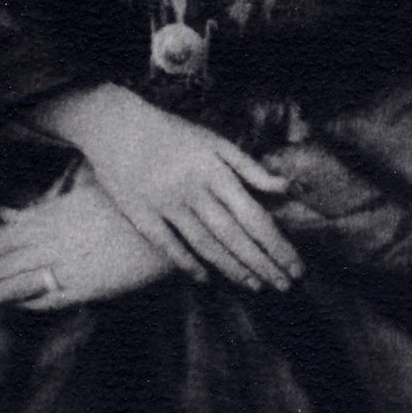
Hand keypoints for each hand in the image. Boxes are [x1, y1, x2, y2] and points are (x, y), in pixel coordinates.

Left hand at [0, 181, 173, 311]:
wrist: (162, 222)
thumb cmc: (121, 203)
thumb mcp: (78, 196)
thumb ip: (38, 209)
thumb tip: (4, 213)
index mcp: (49, 217)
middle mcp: (52, 242)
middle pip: (0, 262)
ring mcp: (68, 265)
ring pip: (17, 282)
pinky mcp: (87, 287)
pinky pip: (49, 298)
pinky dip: (27, 303)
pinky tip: (8, 309)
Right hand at [66, 86, 304, 292]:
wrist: (116, 126)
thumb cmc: (171, 133)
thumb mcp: (214, 141)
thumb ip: (250, 167)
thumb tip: (285, 188)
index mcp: (215, 170)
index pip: (254, 216)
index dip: (277, 244)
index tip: (296, 265)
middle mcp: (193, 189)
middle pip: (234, 236)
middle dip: (263, 264)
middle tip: (285, 286)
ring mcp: (166, 204)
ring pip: (205, 245)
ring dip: (233, 269)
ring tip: (256, 286)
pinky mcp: (141, 215)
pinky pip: (168, 247)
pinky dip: (188, 264)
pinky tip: (206, 279)